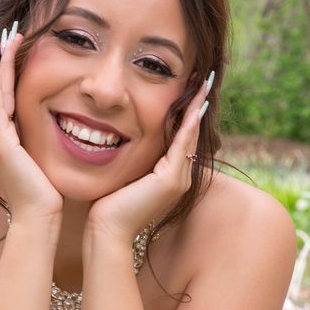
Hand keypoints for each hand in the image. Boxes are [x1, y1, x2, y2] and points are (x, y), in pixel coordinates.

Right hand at [0, 22, 61, 222]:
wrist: (41, 218)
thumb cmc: (49, 195)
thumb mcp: (47, 161)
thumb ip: (47, 144)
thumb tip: (64, 131)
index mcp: (6, 139)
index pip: (7, 96)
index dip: (11, 71)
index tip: (18, 47)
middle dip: (3, 60)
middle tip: (9, 32)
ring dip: (1, 64)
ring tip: (6, 39)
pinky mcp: (1, 145)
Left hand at [87, 71, 213, 246]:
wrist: (106, 231)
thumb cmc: (106, 206)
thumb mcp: (122, 174)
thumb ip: (129, 158)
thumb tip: (117, 137)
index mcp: (169, 175)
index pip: (181, 136)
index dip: (186, 112)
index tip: (190, 88)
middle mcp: (180, 177)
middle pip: (191, 132)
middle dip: (197, 104)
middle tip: (203, 78)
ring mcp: (179, 180)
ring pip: (190, 135)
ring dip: (197, 107)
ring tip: (203, 84)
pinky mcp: (171, 180)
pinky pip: (182, 144)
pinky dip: (188, 123)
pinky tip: (193, 104)